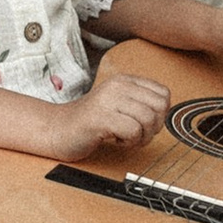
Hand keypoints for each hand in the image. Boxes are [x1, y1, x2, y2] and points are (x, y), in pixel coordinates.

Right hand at [45, 63, 169, 157]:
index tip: (143, 123)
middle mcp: (118, 86)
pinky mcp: (101, 118)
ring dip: (140, 137)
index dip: (160, 114)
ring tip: (123, 137)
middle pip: (160, 107)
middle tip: (135, 134)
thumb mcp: (119, 105)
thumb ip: (141, 104)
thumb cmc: (90, 122)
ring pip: (148, 120)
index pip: (164, 94)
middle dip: (153, 127)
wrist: (57, 129)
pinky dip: (128, 142)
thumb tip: (165, 113)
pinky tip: (114, 140)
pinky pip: (133, 131)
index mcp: (124, 81)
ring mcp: (108, 100)